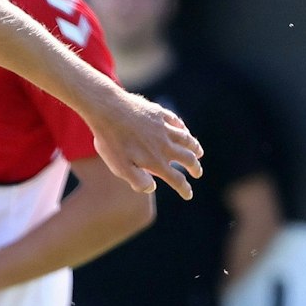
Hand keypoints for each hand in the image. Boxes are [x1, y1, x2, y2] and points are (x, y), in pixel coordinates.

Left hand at [88, 89, 203, 199]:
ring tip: (198, 153)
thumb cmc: (111, 141)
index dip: (184, 189)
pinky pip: (177, 122)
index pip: (176, 179)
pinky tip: (184, 130)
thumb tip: (152, 188)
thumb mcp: (119, 167)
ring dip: (194, 148)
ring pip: (186, 139)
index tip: (188, 195)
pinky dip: (183, 129)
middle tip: (197, 173)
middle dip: (194, 167)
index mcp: (155, 161)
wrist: (107, 110)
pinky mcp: (159, 114)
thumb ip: (137, 180)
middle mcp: (164, 145)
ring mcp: (164, 128)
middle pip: (187, 158)